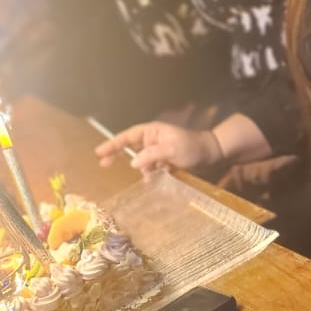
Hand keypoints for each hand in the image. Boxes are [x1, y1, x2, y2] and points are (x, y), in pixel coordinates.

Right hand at [95, 121, 222, 172]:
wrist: (211, 154)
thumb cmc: (192, 147)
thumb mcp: (172, 149)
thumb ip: (151, 155)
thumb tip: (132, 163)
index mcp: (152, 131)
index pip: (128, 136)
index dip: (113, 143)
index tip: (99, 151)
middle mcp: (152, 140)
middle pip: (129, 146)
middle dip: (117, 154)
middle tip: (103, 164)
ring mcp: (157, 151)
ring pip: (141, 160)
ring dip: (142, 168)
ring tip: (153, 174)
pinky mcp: (163, 161)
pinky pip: (150, 168)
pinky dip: (150, 174)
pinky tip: (154, 179)